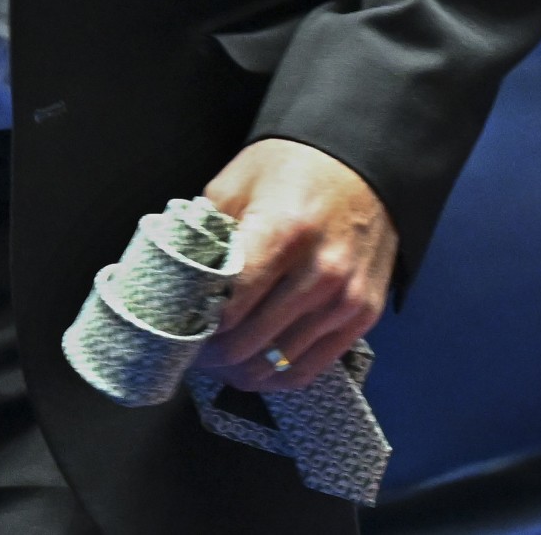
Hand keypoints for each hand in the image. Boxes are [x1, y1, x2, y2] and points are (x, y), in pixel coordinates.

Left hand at [198, 138, 397, 393]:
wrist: (363, 164)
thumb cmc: (293, 168)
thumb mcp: (238, 184)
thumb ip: (207, 235)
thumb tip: (177, 283)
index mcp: (283, 233)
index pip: (228, 306)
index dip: (195, 325)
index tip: (178, 327)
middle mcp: (320, 272)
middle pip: (248, 342)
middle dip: (211, 354)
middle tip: (191, 349)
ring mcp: (346, 299)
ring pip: (276, 364)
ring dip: (240, 371)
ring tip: (217, 362)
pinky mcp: (363, 316)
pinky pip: (311, 368)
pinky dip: (276, 376)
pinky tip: (253, 368)